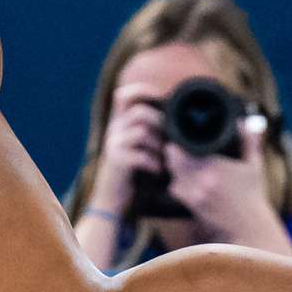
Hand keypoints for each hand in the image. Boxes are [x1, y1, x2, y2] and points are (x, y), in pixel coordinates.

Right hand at [83, 84, 165, 216]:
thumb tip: (178, 120)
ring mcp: (113, 145)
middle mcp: (113, 130)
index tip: (162, 97)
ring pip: (141, 132)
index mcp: (119, 123)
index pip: (124, 95)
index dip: (142, 90)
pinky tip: (159, 171)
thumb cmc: (134, 174)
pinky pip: (141, 155)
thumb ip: (152, 132)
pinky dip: (154, 163)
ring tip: (166, 159)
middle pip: (139, 112)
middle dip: (161, 124)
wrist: (114, 201)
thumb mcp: (141, 149)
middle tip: (171, 140)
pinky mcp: (116, 161)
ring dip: (159, 145)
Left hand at [164, 119, 285, 248]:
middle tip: (180, 148)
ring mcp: (194, 195)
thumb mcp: (254, 166)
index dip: (177, 141)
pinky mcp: (191, 207)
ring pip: (171, 176)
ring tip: (185, 164)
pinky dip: (178, 184)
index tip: (182, 137)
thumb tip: (245, 121)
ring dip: (175, 169)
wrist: (250, 227)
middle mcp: (200, 181)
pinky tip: (188, 180)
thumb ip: (249, 141)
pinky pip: (176, 190)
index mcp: (213, 167)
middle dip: (174, 153)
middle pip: (171, 161)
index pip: (179, 149)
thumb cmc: (253, 196)